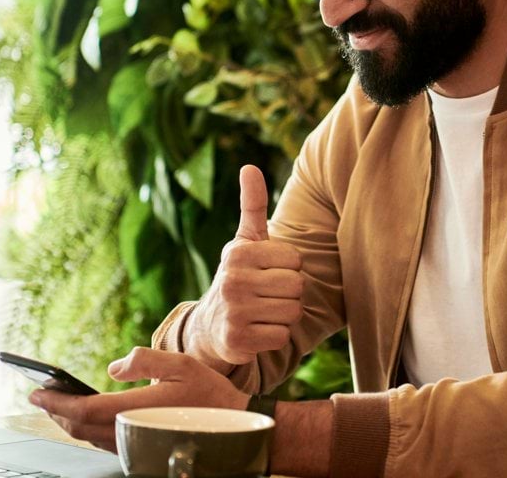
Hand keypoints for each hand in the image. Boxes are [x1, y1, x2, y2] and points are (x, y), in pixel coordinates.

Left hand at [29, 347, 248, 452]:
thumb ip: (144, 360)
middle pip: (80, 428)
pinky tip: (86, 418)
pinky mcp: (141, 449)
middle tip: (40, 395)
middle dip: (57, 412)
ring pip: (90, 438)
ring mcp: (135, 444)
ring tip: (58, 404)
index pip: (83, 410)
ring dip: (70, 422)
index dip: (56, 402)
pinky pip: (104, 442)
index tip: (36, 391)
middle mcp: (131, 432)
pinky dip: (88, 430)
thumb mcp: (180, 363)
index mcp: (136, 410)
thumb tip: (113, 367)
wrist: (234, 428)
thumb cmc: (210, 394)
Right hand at [188, 165, 303, 369]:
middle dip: (289, 293)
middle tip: (267, 295)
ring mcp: (233, 312)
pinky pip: (282, 337)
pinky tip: (257, 331)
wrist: (210, 326)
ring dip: (284, 316)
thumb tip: (250, 166)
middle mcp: (232, 280)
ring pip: (292, 312)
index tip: (268, 272)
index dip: (289, 268)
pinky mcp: (237, 340)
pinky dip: (274, 337)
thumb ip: (253, 205)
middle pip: (297, 286)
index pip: (295, 259)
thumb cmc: (239, 277)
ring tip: (263, 312)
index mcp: (238, 253)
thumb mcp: (244, 241)